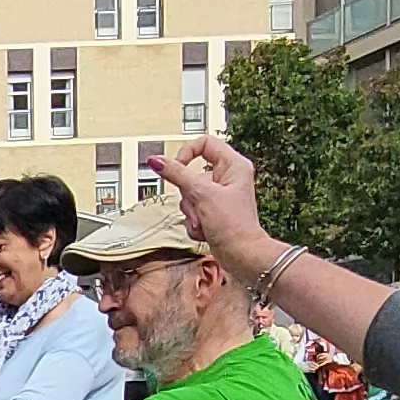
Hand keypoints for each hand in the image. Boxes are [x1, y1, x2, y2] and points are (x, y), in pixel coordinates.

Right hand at [162, 135, 274, 270]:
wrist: (242, 256)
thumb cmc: (234, 227)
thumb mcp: (202, 195)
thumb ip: (177, 175)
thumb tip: (158, 160)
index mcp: (234, 165)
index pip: (204, 143)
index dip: (187, 152)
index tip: (177, 166)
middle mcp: (228, 178)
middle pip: (192, 173)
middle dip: (188, 195)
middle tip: (198, 204)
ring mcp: (220, 196)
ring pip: (189, 194)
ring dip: (191, 212)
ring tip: (203, 221)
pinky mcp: (213, 212)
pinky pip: (193, 210)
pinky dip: (194, 222)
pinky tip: (204, 229)